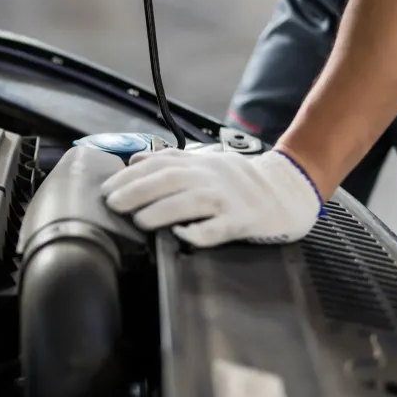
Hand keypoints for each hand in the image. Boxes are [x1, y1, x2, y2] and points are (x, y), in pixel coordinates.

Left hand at [100, 149, 322, 246]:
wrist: (289, 189)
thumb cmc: (240, 181)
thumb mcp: (206, 162)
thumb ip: (170, 160)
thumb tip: (132, 160)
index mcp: (200, 163)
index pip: (160, 163)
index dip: (132, 175)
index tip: (107, 188)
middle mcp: (212, 176)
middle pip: (171, 179)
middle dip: (138, 190)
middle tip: (113, 204)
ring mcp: (229, 198)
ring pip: (192, 201)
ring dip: (162, 210)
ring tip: (139, 220)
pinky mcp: (245, 220)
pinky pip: (221, 227)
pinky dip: (201, 232)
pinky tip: (182, 236)